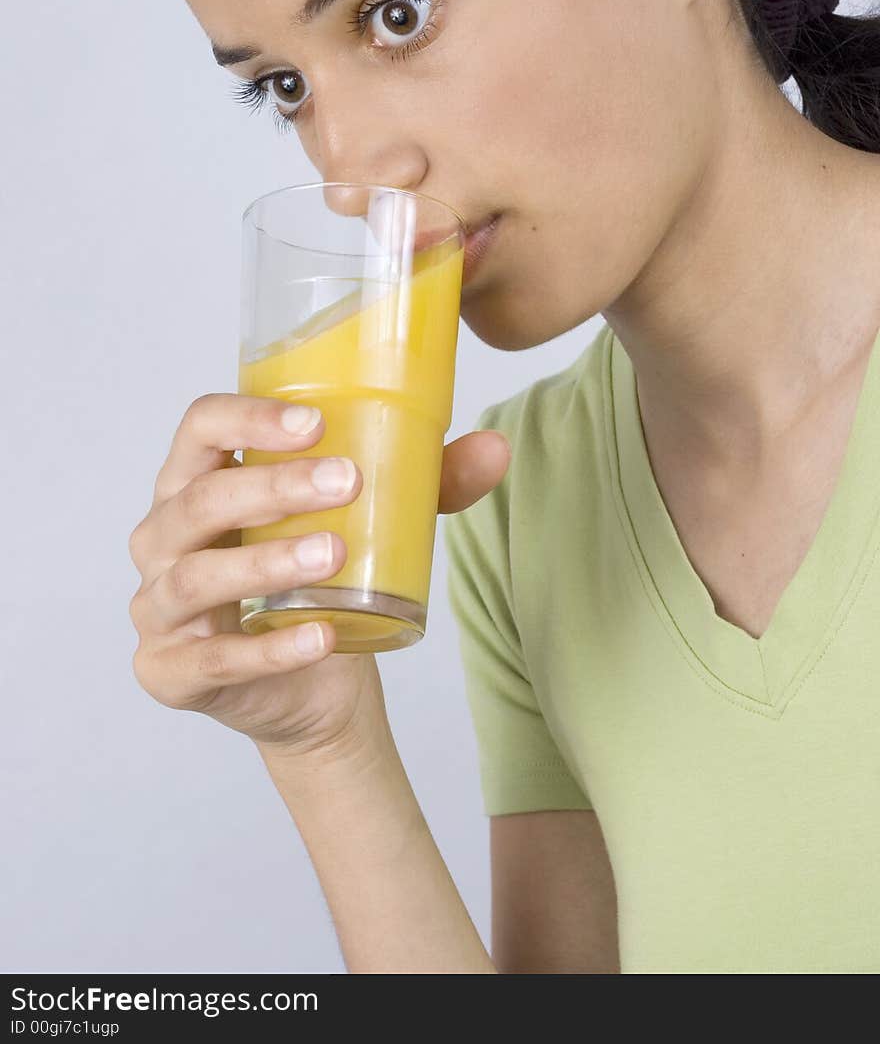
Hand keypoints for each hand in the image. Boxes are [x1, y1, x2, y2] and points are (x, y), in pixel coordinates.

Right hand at [128, 393, 510, 758]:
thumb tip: (497, 448)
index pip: (200, 428)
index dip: (247, 418)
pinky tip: (321, 637)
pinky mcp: (169, 672)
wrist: (317, 688)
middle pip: (198, 498)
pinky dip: (269, 650)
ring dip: (266, 562)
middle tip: (345, 483)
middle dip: (272, 487)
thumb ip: (428, 486)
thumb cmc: (324, 583)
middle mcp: (163, 538)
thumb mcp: (376, 525)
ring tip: (333, 555)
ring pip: (196, 577)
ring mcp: (157, 608)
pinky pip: (213, 660)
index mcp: (197, 482)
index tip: (314, 423)